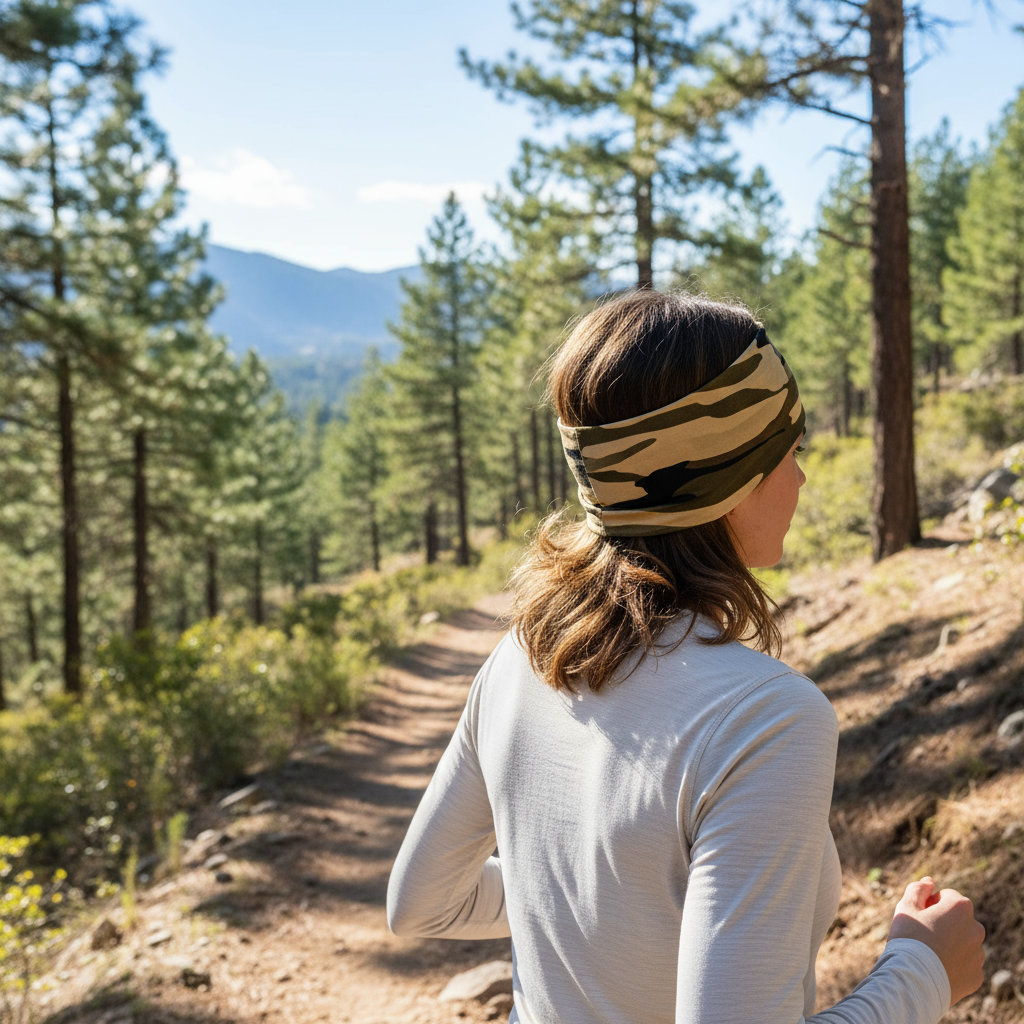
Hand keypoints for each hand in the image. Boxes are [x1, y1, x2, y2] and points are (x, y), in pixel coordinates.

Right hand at [888, 876, 984, 1005]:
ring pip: (964, 942)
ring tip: (930, 953)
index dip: (930, 903)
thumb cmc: (908, 938)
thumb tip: (929, 881)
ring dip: (951, 943)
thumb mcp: (907, 907)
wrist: (914, 980)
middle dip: (944, 922)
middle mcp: (976, 929)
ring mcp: (979, 955)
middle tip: (923, 933)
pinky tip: (938, 967)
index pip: (947, 896)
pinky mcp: (977, 976)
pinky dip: (955, 964)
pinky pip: (966, 964)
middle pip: (958, 919)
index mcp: (960, 907)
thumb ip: (918, 889)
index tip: (919, 915)